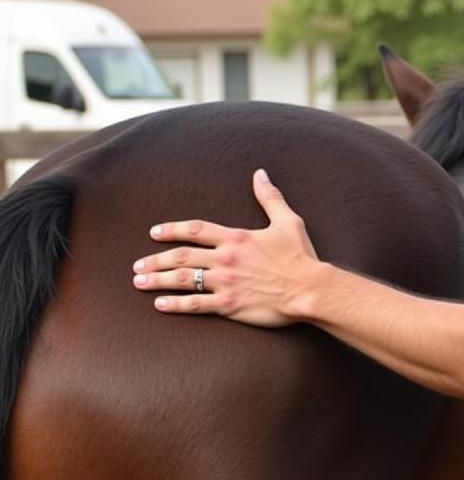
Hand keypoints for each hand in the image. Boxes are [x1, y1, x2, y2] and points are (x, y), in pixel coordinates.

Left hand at [132, 168, 320, 327]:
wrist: (309, 288)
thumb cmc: (301, 257)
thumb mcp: (288, 221)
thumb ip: (270, 198)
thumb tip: (260, 174)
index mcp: (236, 238)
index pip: (195, 230)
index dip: (172, 230)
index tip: (154, 233)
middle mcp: (225, 259)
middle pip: (182, 256)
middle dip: (156, 260)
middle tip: (138, 265)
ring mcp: (226, 282)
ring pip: (183, 279)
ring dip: (158, 280)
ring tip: (139, 282)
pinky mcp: (230, 305)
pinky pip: (196, 305)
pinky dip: (176, 304)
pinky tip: (160, 304)